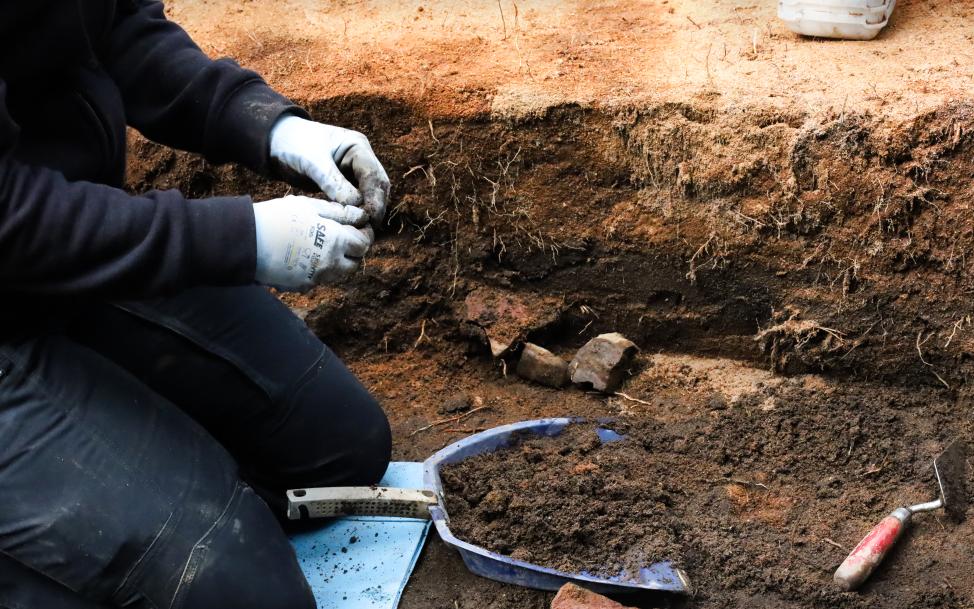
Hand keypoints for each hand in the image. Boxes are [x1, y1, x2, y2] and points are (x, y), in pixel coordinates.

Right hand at [252, 195, 371, 291]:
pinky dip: (319, 271)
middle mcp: (330, 264)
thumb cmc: (278, 217)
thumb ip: (339, 212)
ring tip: (323, 247)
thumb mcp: (309, 206)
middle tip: (343, 239)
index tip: (359, 229)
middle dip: (353, 252)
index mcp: (336, 241)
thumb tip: (361, 215)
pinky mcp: (301, 286)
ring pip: (337, 274)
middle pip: (354, 264)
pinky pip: (318, 280)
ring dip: (337, 263)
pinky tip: (305, 257)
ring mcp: (316, 278)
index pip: (363, 244)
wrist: (246, 242)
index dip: (364, 235)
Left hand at [269, 115, 389, 228]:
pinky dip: (356, 212)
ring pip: (370, 195)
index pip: (374, 175)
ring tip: (362, 230)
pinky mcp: (344, 183)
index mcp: (358, 147)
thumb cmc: (294, 144)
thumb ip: (334, 182)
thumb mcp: (313, 162)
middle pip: (378, 186)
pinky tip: (352, 226)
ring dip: (368, 212)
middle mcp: (360, 159)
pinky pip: (356, 200)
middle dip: (375, 207)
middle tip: (369, 229)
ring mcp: (354, 172)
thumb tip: (356, 206)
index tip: (368, 217)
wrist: (276, 142)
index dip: (374, 198)